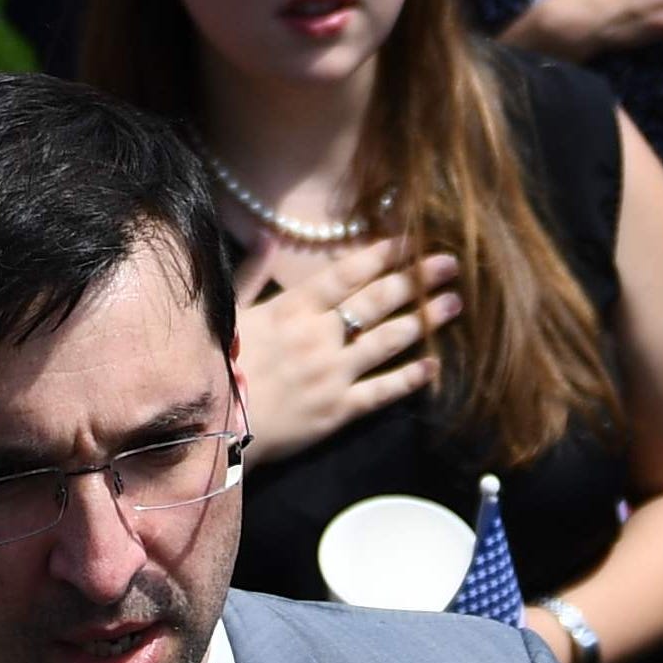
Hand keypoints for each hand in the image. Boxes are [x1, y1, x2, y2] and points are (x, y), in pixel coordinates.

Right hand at [233, 254, 462, 464]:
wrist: (208, 427)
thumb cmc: (215, 364)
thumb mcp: (228, 310)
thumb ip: (252, 272)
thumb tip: (267, 235)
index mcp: (292, 309)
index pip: (347, 273)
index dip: (383, 254)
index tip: (412, 240)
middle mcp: (318, 336)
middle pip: (377, 300)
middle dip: (416, 279)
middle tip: (450, 264)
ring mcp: (331, 374)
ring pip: (388, 341)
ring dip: (425, 320)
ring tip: (454, 304)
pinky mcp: (337, 411)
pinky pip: (382, 391)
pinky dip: (411, 377)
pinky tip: (435, 365)